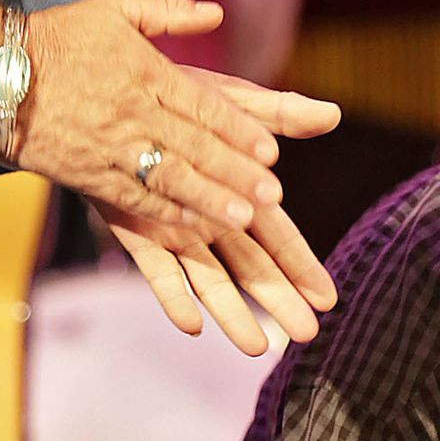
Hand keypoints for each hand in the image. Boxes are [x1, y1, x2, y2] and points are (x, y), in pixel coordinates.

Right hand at [0, 0, 288, 237]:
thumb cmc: (57, 36)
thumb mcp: (112, 8)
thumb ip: (167, 12)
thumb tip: (215, 13)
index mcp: (145, 71)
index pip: (203, 105)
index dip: (238, 130)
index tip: (270, 150)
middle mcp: (133, 111)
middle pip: (195, 145)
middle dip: (236, 171)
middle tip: (272, 194)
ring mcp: (111, 146)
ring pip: (169, 177)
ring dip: (209, 199)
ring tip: (243, 217)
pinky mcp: (89, 173)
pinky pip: (133, 199)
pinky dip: (164, 214)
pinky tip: (193, 228)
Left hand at [97, 68, 340, 354]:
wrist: (106, 92)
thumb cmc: (174, 96)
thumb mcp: (230, 101)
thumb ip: (277, 113)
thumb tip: (333, 113)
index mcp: (239, 191)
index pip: (280, 236)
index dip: (303, 265)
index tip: (328, 298)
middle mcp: (211, 218)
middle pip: (252, 266)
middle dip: (279, 299)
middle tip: (308, 333)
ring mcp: (175, 229)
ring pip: (210, 278)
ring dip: (233, 312)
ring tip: (256, 348)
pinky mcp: (136, 230)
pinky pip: (156, 268)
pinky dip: (172, 295)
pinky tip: (191, 323)